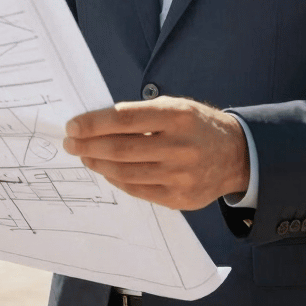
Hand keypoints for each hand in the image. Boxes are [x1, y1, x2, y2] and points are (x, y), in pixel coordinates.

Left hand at [63, 96, 248, 210]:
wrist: (235, 155)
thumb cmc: (196, 125)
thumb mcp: (175, 106)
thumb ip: (140, 114)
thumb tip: (95, 124)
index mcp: (177, 116)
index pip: (124, 117)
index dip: (94, 123)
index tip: (72, 125)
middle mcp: (180, 146)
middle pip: (121, 148)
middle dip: (88, 145)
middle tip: (70, 142)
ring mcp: (180, 176)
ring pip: (125, 172)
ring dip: (98, 163)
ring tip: (84, 155)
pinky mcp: (179, 199)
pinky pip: (137, 190)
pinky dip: (116, 179)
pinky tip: (106, 169)